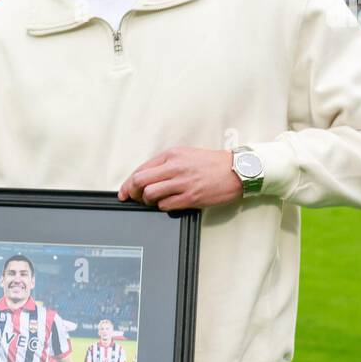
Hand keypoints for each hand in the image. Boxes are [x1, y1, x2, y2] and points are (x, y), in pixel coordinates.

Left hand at [118, 147, 242, 210]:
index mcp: (171, 155)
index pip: (141, 169)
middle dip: (131, 192)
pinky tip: (168, 204)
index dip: (128, 183)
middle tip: (132, 198)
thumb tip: (146, 176)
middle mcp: (174, 167)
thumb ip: (165, 163)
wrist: (236, 171)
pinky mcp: (190, 197)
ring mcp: (182, 183)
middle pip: (140, 181)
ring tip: (153, 201)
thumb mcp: (185, 154)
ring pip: (150, 194)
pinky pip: (165, 205)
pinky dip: (162, 207)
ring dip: (147, 200)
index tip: (124, 191)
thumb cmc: (212, 163)